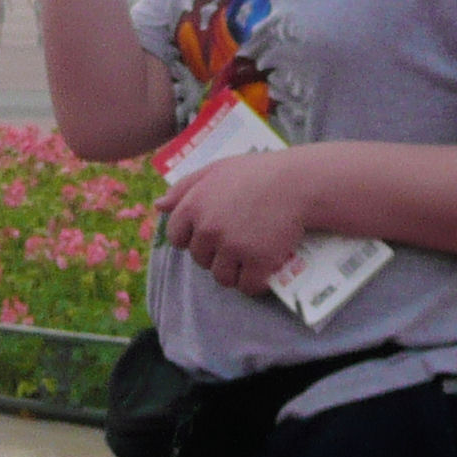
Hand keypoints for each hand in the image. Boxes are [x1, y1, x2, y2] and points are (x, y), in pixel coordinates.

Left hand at [157, 154, 312, 296]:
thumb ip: (185, 187)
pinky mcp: (258, 261)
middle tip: (239, 241)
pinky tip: (264, 270)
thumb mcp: (216, 170)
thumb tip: (158, 206)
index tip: (212, 234)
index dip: (192, 238)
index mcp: (193, 206)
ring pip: (222, 277)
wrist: (297, 182)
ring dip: (235, 272)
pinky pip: (247, 286)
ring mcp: (233, 247)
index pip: (176, 238)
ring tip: (251, 256)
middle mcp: (208, 229)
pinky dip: (255, 283)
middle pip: (200, 259)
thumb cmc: (256, 172)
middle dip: (216, 255)